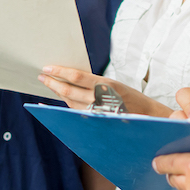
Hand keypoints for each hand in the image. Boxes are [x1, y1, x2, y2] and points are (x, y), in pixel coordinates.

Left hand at [40, 66, 171, 115]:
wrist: (147, 117)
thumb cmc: (130, 97)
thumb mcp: (114, 84)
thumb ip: (94, 82)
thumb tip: (71, 76)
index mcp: (106, 85)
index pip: (77, 77)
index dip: (59, 72)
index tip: (47, 68)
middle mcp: (100, 99)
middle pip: (69, 91)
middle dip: (52, 83)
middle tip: (41, 76)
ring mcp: (96, 113)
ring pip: (70, 103)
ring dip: (57, 93)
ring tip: (49, 84)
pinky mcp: (95, 122)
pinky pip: (76, 112)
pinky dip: (65, 104)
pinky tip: (59, 99)